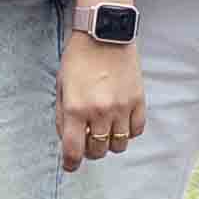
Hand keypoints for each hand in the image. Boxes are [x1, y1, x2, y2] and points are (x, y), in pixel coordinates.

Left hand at [58, 30, 149, 174]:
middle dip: (90, 151)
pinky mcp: (138, 100)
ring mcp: (121, 107)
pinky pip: (136, 130)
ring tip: (105, 132)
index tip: (71, 166)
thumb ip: (61, 116)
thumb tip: (67, 140)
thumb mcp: (61, 86)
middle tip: (87, 142)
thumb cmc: (79, 57)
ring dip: (110, 143)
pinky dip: (128, 132)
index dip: (71, 164)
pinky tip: (120, 122)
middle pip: (97, 151)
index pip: (74, 151)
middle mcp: (99, 112)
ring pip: (118, 145)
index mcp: (75, 108)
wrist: (105, 33)